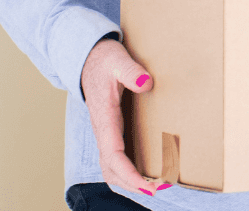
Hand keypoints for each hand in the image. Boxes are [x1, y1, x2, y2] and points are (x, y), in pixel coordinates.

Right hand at [82, 37, 168, 197]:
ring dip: (129, 181)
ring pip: (111, 167)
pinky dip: (128, 171)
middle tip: (160, 190)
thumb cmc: (103, 60)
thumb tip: (146, 83)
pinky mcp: (111, 130)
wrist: (88, 57)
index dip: (130, 174)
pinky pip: (115, 158)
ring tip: (155, 187)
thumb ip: (131, 71)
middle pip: (111, 169)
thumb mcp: (117, 60)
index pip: (114, 156)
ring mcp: (106, 132)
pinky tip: (146, 173)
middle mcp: (103, 130)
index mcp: (104, 118)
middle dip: (133, 184)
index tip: (149, 186)